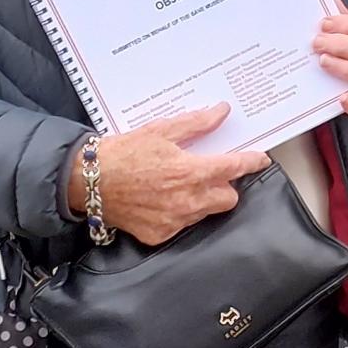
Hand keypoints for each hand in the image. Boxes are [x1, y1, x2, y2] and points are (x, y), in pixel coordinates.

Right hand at [72, 103, 269, 247]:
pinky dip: (180, 212)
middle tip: (211, 173)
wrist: (88, 182)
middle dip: (225, 185)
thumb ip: (196, 124)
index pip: (233, 168)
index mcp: (189, 172)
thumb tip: (221, 112)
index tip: (260, 159)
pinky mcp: (159, 234)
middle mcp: (185, 200)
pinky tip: (163, 200)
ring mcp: (173, 221)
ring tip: (181, 185)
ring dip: (203, 199)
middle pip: (228, 198)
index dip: (251, 162)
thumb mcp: (160, 131)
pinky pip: (183, 225)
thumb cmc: (122, 153)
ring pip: (206, 212)